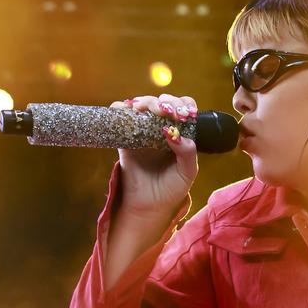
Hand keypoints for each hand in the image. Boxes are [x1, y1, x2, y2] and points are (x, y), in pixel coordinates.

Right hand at [108, 93, 198, 217]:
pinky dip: (120, 109)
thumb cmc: (171, 189)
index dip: (184, 105)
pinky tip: (128, 111)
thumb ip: (187, 152)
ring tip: (151, 111)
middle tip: (168, 113)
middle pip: (162, 102)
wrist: (150, 205)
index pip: (183, 109)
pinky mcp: (124, 137)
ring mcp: (141, 131)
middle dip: (167, 102)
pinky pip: (119, 116)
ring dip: (147, 102)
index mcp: (179, 133)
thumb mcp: (187, 172)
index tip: (185, 113)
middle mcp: (160, 128)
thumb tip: (176, 133)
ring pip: (142, 105)